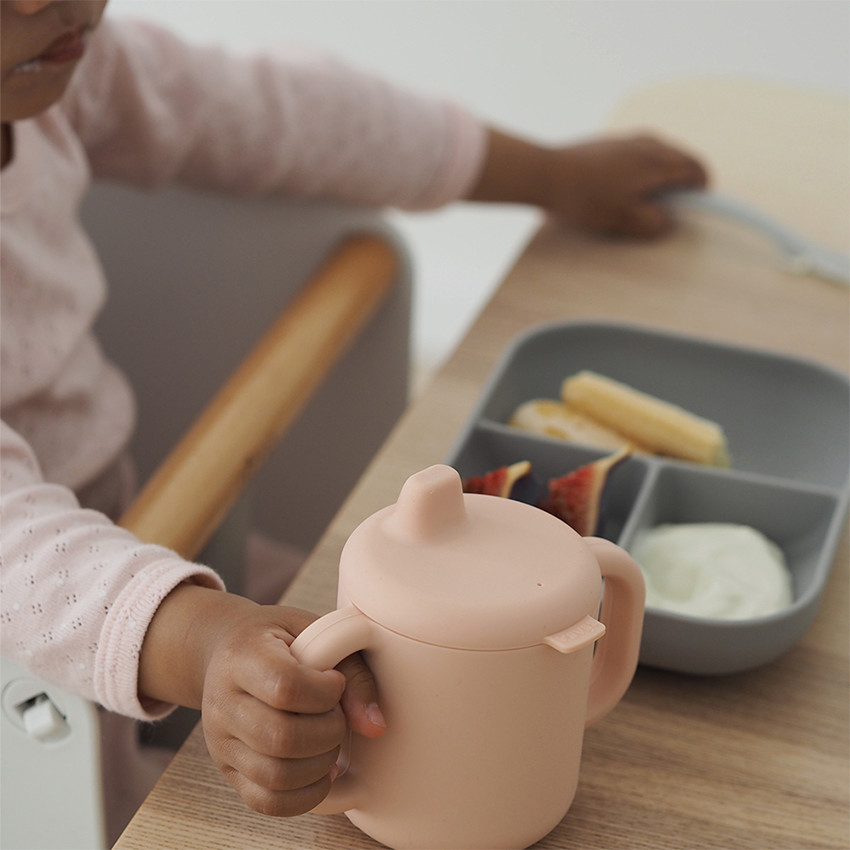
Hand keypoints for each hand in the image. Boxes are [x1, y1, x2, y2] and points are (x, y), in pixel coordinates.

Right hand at [139, 586, 385, 816]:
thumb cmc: (280, 638)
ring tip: (329, 741)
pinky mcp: (228, 770)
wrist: (228, 652)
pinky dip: (305, 795)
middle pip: (280, 737)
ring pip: (275, 776)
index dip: (324, 692)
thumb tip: (374, 726)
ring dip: (320, 765)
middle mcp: (223, 702)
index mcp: (242, 656)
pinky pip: (266, 802)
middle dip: (328, 732)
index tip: (335, 682)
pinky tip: (321, 770)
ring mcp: (220, 741)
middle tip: (336, 716)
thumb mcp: (317, 633)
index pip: (285, 687)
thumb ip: (352, 671)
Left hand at [540, 134, 708, 236]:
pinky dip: (641, 170)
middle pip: (680, 160)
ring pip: (659, 156)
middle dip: (681, 185)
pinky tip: (620, 190)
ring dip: (660, 177)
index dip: (701, 192)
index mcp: (657, 160)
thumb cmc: (584, 197)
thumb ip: (652, 223)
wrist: (544, 174)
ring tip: (642, 202)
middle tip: (667, 210)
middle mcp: (647, 142)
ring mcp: (627, 139)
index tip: (694, 209)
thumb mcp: (623, 220)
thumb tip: (668, 221)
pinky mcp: (609, 143)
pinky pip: (638, 154)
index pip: (696, 169)